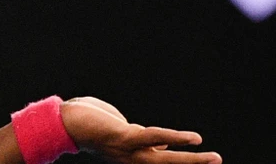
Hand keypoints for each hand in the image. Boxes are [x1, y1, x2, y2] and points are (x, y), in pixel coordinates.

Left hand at [61, 97, 220, 163]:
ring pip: (166, 159)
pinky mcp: (124, 137)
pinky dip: (176, 139)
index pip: (158, 159)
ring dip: (193, 160)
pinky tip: (194, 139)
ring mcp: (128, 150)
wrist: (62, 120)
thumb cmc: (88, 121)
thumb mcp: (118, 131)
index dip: (176, 157)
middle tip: (218, 162)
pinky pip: (155, 138)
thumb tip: (161, 144)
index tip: (201, 157)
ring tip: (215, 158)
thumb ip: (139, 138)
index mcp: (130, 155)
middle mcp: (131, 157)